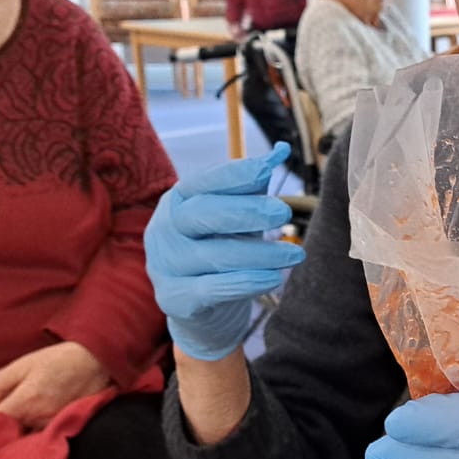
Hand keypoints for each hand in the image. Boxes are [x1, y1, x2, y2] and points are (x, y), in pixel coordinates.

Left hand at [0, 342, 111, 429]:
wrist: (94, 363)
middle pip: (4, 432)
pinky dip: (29, 429)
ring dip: (13, 428)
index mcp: (23, 402)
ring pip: (21, 435)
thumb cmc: (58, 360)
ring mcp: (49, 426)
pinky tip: (30, 418)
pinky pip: (36, 434)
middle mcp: (36, 419)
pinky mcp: (60, 428)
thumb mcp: (22, 364)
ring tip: (13, 415)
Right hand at [144, 142, 304, 360]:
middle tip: (283, 212)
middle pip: (203, 214)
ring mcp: (165, 265)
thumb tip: (282, 149)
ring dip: (259, 254)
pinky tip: (274, 279)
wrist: (202, 309)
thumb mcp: (236, 216)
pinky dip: (245, 283)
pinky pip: (212, 289)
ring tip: (295, 254)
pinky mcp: (174, 299)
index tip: (267, 167)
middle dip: (246, 211)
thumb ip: (254, 185)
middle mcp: (163, 229)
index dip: (234, 174)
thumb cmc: (221, 250)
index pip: (203, 181)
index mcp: (178, 200)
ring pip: (214, 255)